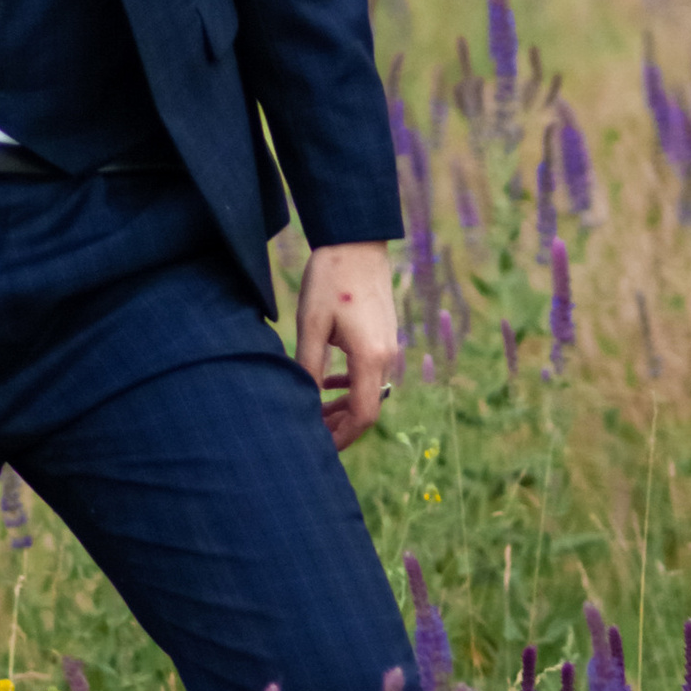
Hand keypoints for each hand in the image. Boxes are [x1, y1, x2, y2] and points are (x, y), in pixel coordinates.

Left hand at [294, 240, 400, 451]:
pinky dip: (349, 386)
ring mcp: (387, 347)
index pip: (364, 415)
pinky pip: (369, 373)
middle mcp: (386, 357)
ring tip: (314, 416)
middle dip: (341, 427)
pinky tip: (326, 384)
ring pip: (368, 392)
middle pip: (368, 408)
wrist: (356, 242)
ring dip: (343, 407)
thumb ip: (308, 366)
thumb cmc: (331, 278)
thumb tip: (302, 402)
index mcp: (370, 357)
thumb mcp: (312, 324)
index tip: (319, 448)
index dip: (343, 437)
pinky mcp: (382, 337)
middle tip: (310, 438)